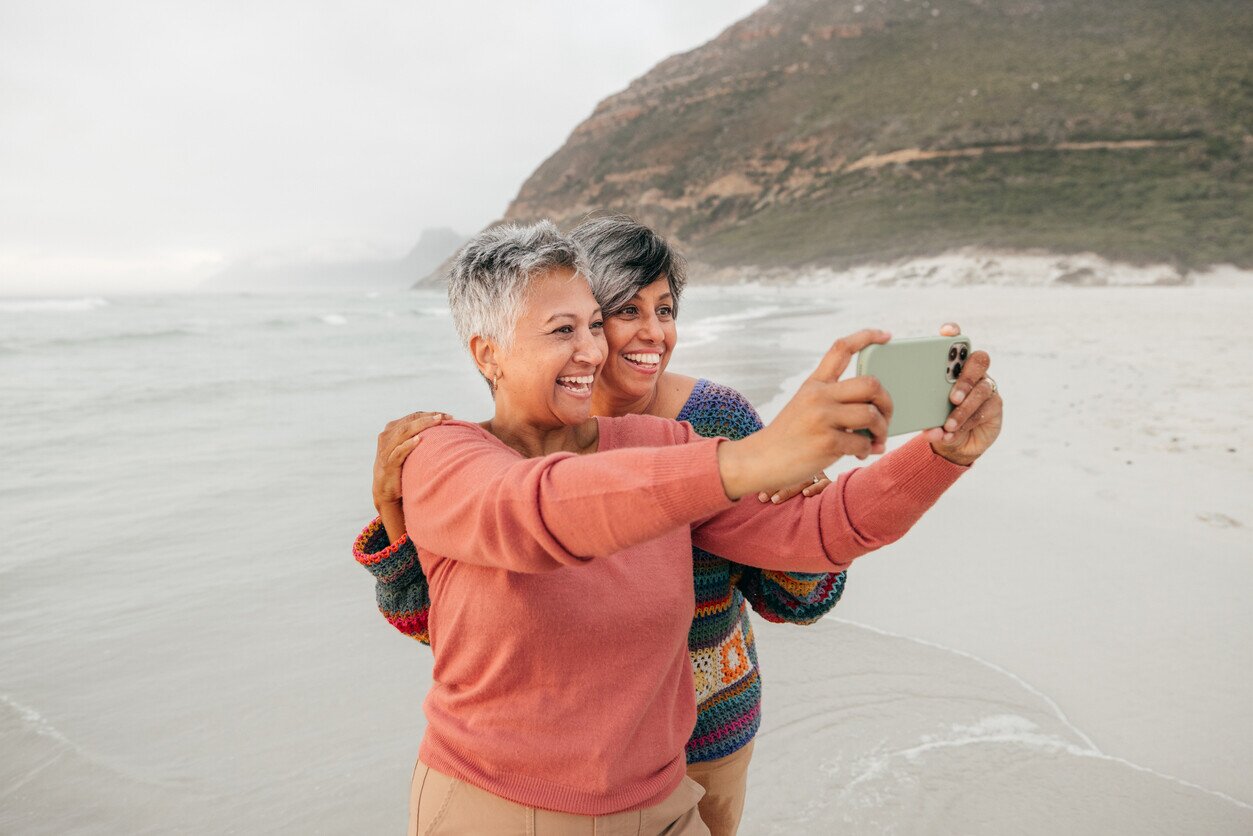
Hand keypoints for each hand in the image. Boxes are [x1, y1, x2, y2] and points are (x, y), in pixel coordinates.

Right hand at [373, 411, 448, 508]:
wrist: (385, 488)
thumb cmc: (402, 465)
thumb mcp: (408, 447)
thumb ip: (419, 435)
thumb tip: (444, 428)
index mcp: (393, 428)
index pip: (414, 416)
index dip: (431, 414)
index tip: (449, 416)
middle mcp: (387, 435)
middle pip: (410, 421)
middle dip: (429, 417)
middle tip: (446, 417)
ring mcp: (386, 448)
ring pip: (404, 432)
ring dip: (421, 425)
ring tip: (437, 422)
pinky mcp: (388, 462)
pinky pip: (398, 451)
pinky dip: (408, 444)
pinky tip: (418, 440)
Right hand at [719, 329, 893, 498]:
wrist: (760, 460)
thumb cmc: (789, 437)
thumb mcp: (805, 407)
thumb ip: (836, 404)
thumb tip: (876, 416)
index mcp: (814, 383)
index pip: (842, 348)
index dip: (867, 337)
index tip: (887, 336)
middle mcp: (818, 395)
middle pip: (870, 383)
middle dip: (887, 402)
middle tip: (886, 417)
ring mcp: (822, 417)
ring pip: (871, 414)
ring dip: (881, 429)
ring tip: (877, 439)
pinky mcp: (826, 442)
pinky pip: (863, 442)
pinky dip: (868, 450)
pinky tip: (861, 453)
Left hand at [923, 322, 1001, 464]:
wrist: (957, 442)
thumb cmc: (939, 418)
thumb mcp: (927, 413)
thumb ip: (926, 416)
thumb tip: (930, 430)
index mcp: (954, 366)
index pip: (958, 342)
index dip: (954, 334)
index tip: (947, 333)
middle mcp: (974, 372)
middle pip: (979, 361)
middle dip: (965, 377)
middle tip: (952, 397)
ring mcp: (987, 387)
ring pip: (982, 390)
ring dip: (964, 408)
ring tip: (949, 423)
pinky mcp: (995, 406)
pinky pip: (984, 411)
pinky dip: (966, 423)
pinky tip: (953, 432)